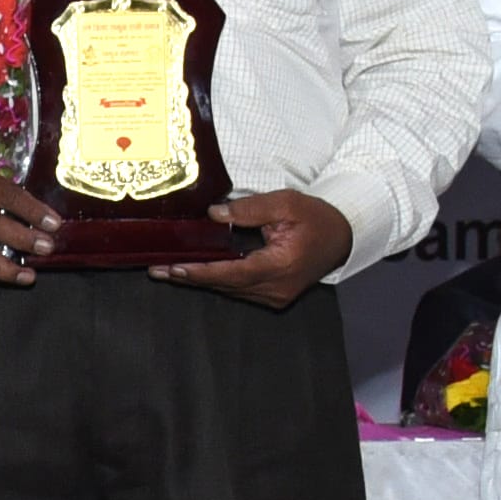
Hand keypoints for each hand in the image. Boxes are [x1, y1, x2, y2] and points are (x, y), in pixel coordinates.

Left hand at [156, 189, 350, 310]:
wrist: (342, 237)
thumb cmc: (315, 217)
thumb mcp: (285, 203)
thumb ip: (249, 210)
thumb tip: (214, 214)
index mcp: (281, 264)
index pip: (232, 272)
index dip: (202, 272)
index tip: (175, 269)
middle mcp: (276, 287)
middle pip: (226, 285)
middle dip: (191, 278)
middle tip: (158, 271)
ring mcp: (276, 296)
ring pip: (231, 290)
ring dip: (202, 280)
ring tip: (170, 272)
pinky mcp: (275, 296)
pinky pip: (240, 290)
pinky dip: (219, 280)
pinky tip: (198, 273)